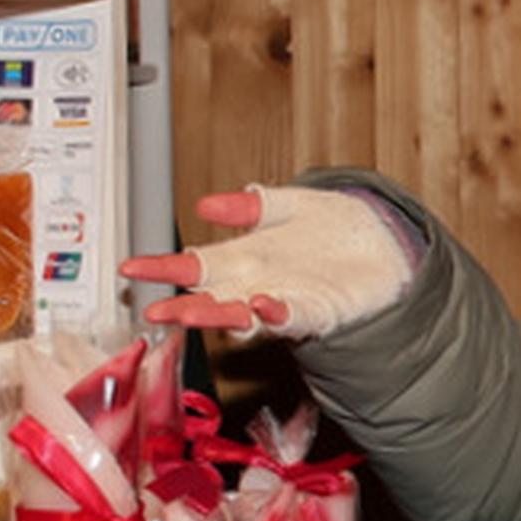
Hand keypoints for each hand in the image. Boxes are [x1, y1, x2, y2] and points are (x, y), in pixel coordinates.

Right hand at [119, 185, 416, 338]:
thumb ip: (250, 205)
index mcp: (245, 258)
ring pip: (245, 314)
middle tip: (156, 311)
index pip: (195, 265)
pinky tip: (264, 305)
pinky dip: (278, 312)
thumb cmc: (336, 229)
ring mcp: (286, 300)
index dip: (163, 267)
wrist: (388, 245)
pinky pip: (295, 316)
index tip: (132, 267)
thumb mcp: (288, 205)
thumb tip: (207, 204)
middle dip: (182, 307)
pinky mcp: (320, 310)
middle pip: (212, 298)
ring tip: (195, 312)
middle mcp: (259, 284)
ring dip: (220, 314)